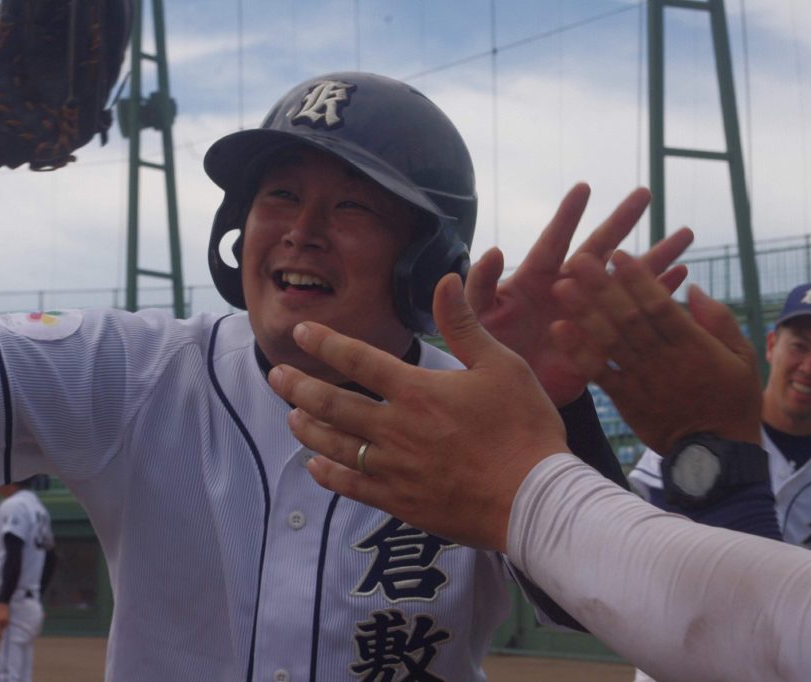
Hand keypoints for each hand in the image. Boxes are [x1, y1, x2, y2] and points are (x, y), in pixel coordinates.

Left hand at [267, 274, 566, 551]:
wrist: (533, 499)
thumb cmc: (524, 428)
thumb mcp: (501, 364)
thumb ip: (465, 324)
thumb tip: (445, 279)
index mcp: (418, 390)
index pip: (358, 359)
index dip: (324, 343)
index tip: (300, 332)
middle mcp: (396, 428)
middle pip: (332, 405)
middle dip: (299, 388)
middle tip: (276, 376)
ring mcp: (395, 468)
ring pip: (336, 445)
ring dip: (307, 429)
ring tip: (290, 416)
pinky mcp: (401, 502)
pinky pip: (353, 487)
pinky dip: (329, 475)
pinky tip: (316, 466)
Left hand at [467, 183, 692, 405]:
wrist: (504, 393)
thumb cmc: (485, 348)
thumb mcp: (477, 316)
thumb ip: (481, 284)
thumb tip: (493, 250)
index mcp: (535, 279)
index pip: (554, 241)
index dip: (568, 216)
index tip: (584, 188)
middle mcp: (566, 290)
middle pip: (599, 250)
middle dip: (621, 222)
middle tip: (645, 193)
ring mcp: (587, 313)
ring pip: (625, 279)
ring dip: (654, 257)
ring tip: (683, 234)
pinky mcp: (601, 341)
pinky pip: (634, 317)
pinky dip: (657, 296)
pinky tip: (680, 277)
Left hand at [551, 250, 761, 453]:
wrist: (718, 455)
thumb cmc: (734, 401)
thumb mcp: (743, 357)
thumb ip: (719, 321)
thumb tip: (693, 287)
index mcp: (693, 345)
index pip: (661, 306)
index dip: (638, 279)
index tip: (618, 254)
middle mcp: (664, 359)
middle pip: (628, 318)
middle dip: (602, 287)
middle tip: (578, 260)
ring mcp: (643, 380)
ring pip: (610, 341)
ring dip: (584, 313)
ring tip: (561, 287)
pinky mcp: (626, 401)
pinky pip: (600, 374)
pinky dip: (579, 352)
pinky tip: (559, 330)